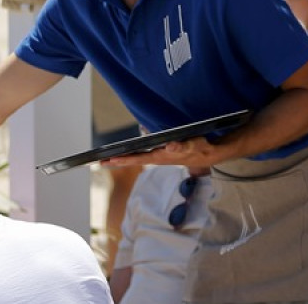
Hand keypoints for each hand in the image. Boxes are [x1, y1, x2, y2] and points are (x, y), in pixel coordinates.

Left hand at [101, 136, 226, 168]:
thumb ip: (181, 146)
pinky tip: (123, 155)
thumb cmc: (199, 148)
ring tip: (106, 159)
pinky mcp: (162, 154)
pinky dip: (132, 155)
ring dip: (122, 159)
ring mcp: (159, 157)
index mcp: (161, 156)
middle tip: (99, 162)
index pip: (138, 158)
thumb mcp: (192, 145)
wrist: (208, 154)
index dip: (123, 159)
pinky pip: (143, 155)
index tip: (109, 160)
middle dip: (117, 161)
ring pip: (137, 158)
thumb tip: (169, 146)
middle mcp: (157, 157)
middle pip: (133, 159)